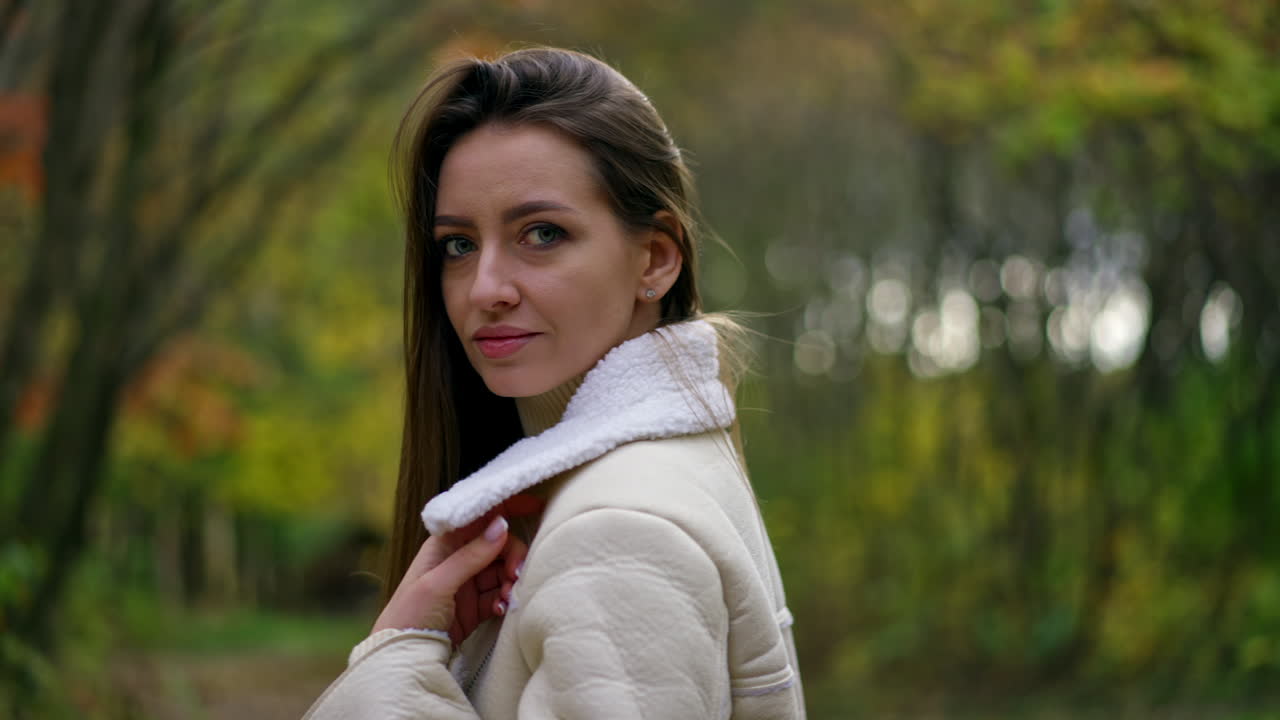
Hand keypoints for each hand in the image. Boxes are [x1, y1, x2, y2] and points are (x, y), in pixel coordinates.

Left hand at [372, 495, 543, 645]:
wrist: (401, 655)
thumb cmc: (409, 614)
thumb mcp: (438, 584)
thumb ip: (470, 556)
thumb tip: (501, 525)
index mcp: (444, 544)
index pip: (479, 517)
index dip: (505, 508)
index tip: (534, 505)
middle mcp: (458, 558)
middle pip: (498, 544)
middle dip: (513, 556)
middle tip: (516, 575)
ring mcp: (468, 582)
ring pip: (503, 570)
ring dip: (511, 581)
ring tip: (508, 598)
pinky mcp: (476, 605)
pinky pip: (500, 593)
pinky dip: (505, 599)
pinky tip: (501, 609)